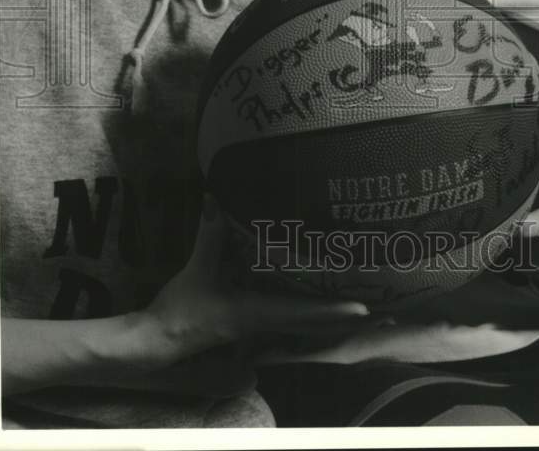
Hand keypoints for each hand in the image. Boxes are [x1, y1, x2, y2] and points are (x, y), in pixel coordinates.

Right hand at [133, 194, 369, 370]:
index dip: (333, 311)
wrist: (159, 341)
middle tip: (380, 311)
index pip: (303, 313)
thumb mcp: (197, 270)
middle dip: (344, 319)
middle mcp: (264, 324)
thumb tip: (213, 198)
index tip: (364, 309)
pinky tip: (320, 308)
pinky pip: (290, 323)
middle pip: (314, 325)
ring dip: (331, 320)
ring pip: (305, 327)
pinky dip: (310, 316)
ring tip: (360, 309)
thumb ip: (209, 234)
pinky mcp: (251, 328)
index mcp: (256, 313)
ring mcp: (259, 330)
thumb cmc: (181, 308)